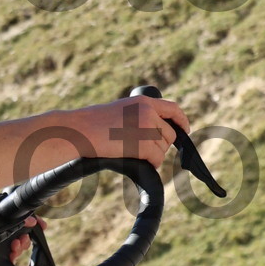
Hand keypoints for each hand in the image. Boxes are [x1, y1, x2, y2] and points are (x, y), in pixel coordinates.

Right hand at [68, 95, 189, 162]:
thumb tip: (156, 131)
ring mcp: (146, 128)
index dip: (182, 121)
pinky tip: (138, 161)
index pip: (173, 109)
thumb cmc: (92, 124)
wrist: (79, 131)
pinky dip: (151, 164)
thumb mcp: (119, 110)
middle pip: (169, 134)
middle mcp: (148, 112)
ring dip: (153, 155)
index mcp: (143, 102)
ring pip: (163, 148)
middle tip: (145, 151)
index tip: (185, 130)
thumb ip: (139, 115)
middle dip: (161, 145)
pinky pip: (156, 159)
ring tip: (134, 154)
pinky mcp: (142, 145)